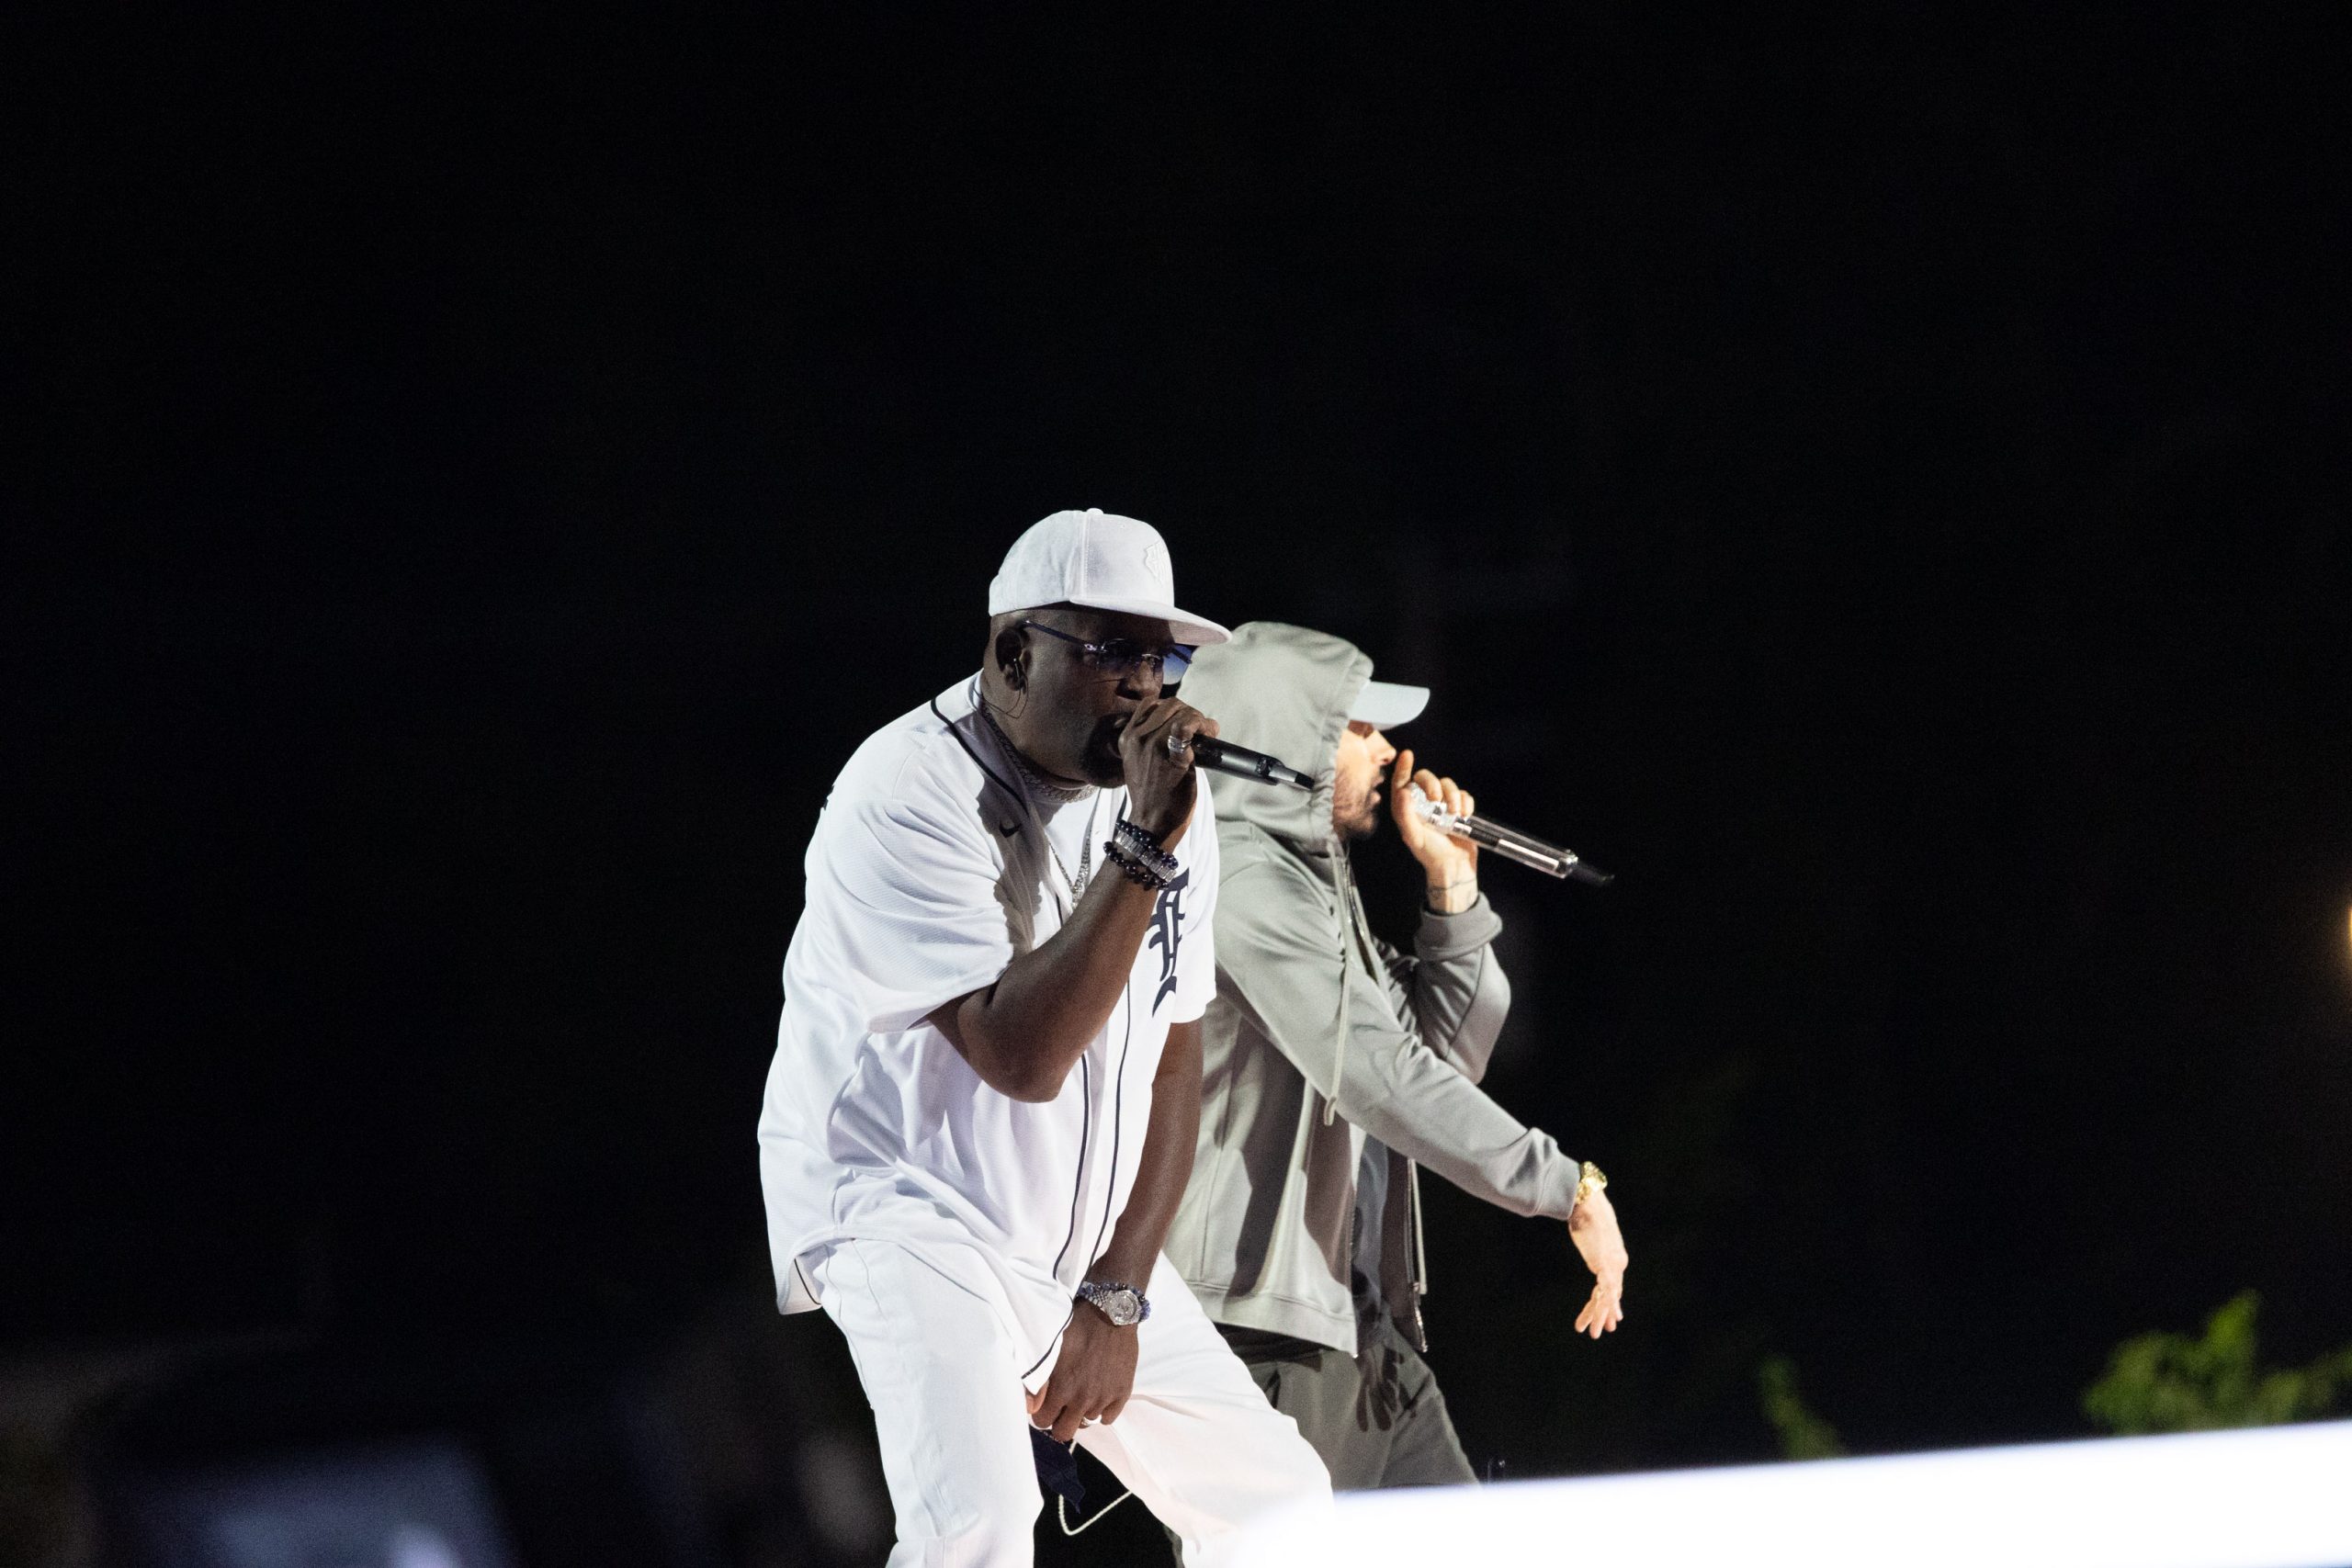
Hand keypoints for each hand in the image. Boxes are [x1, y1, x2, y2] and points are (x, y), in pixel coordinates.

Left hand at [1027, 1302, 1139, 1443]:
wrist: (1111, 1313)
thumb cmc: (1076, 1326)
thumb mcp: (1049, 1349)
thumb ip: (1037, 1381)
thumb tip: (1030, 1407)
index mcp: (1061, 1389)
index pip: (1043, 1422)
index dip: (1041, 1414)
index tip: (1045, 1404)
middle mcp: (1082, 1399)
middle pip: (1064, 1432)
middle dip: (1059, 1422)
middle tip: (1061, 1407)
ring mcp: (1104, 1398)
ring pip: (1087, 1421)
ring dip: (1082, 1411)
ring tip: (1082, 1390)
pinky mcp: (1122, 1393)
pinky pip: (1108, 1418)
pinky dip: (1102, 1409)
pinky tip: (1099, 1393)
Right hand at [1118, 697, 1217, 848]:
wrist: (1151, 825)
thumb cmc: (1152, 797)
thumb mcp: (1140, 763)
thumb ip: (1152, 742)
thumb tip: (1181, 726)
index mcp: (1128, 738)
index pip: (1151, 704)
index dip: (1174, 709)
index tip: (1186, 722)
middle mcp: (1137, 738)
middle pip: (1170, 704)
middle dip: (1190, 713)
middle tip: (1202, 729)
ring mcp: (1153, 745)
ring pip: (1182, 711)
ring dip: (1200, 719)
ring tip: (1208, 733)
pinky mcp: (1171, 756)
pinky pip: (1187, 726)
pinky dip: (1203, 725)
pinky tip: (1210, 735)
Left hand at [1388, 749, 1478, 910]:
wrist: (1454, 867)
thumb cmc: (1430, 855)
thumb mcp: (1413, 836)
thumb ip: (1405, 814)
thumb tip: (1402, 791)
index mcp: (1408, 809)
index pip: (1402, 783)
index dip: (1403, 768)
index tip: (1408, 755)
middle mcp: (1423, 805)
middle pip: (1426, 778)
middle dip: (1433, 784)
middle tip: (1438, 799)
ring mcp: (1442, 806)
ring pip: (1448, 784)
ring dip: (1453, 795)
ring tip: (1456, 814)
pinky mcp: (1458, 809)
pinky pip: (1463, 794)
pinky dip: (1465, 802)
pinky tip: (1465, 815)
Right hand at [1567, 1187, 1627, 1338]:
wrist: (1589, 1204)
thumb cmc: (1587, 1213)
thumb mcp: (1589, 1231)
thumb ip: (1590, 1236)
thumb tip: (1582, 1225)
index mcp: (1614, 1258)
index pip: (1610, 1286)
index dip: (1608, 1303)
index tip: (1609, 1318)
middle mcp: (1617, 1263)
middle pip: (1610, 1294)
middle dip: (1604, 1314)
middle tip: (1601, 1332)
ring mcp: (1612, 1264)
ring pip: (1608, 1296)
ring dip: (1601, 1315)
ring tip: (1596, 1333)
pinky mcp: (1605, 1263)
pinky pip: (1607, 1288)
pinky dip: (1609, 1303)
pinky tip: (1613, 1315)